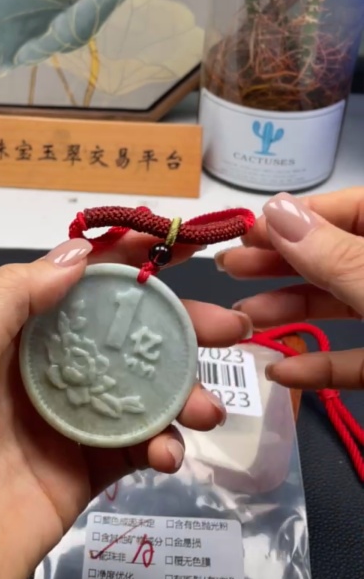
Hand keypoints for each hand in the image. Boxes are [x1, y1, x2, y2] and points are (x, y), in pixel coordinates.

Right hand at [215, 189, 363, 389]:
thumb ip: (331, 254)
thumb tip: (276, 210)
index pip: (350, 207)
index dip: (296, 216)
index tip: (245, 234)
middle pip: (335, 256)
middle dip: (281, 263)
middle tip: (228, 268)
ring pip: (342, 306)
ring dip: (290, 311)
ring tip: (243, 316)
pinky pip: (358, 359)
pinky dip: (321, 365)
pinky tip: (283, 371)